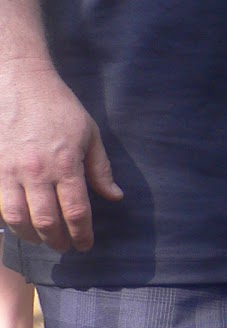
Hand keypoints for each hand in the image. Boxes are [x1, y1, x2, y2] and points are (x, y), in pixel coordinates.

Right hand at [0, 60, 121, 250]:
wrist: (18, 81)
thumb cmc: (58, 107)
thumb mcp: (89, 134)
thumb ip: (100, 169)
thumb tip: (114, 196)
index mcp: (65, 165)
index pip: (76, 212)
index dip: (82, 234)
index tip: (85, 245)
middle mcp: (36, 172)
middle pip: (46, 221)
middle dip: (57, 241)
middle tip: (64, 247)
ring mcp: (8, 170)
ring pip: (16, 218)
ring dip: (30, 235)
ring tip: (41, 239)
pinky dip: (8, 218)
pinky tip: (18, 221)